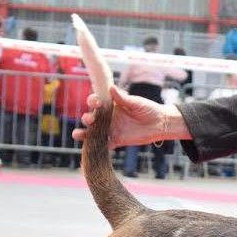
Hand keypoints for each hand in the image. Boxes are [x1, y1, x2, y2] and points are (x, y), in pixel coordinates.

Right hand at [72, 85, 190, 147]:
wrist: (160, 123)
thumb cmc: (148, 109)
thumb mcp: (135, 102)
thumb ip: (123, 98)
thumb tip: (111, 88)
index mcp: (111, 105)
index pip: (97, 103)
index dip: (93, 101)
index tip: (95, 102)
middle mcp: (108, 117)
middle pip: (92, 118)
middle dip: (87, 118)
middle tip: (89, 119)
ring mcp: (111, 129)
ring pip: (94, 132)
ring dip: (85, 133)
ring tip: (76, 134)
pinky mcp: (117, 140)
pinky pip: (104, 144)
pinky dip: (97, 146)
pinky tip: (90, 148)